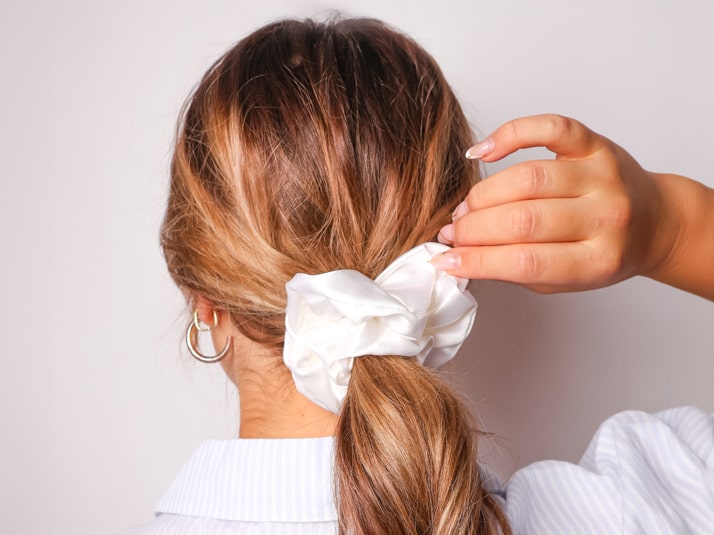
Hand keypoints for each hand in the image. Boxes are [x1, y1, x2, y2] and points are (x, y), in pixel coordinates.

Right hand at [433, 114, 677, 293]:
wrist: (654, 222)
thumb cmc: (604, 253)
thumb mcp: (565, 280)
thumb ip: (518, 270)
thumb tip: (461, 258)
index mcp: (598, 260)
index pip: (526, 262)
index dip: (477, 261)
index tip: (446, 260)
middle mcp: (605, 217)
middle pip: (522, 220)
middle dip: (473, 228)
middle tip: (453, 232)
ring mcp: (602, 175)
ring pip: (527, 179)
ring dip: (483, 195)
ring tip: (466, 209)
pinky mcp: (595, 144)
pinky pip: (549, 128)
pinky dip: (510, 135)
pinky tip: (482, 152)